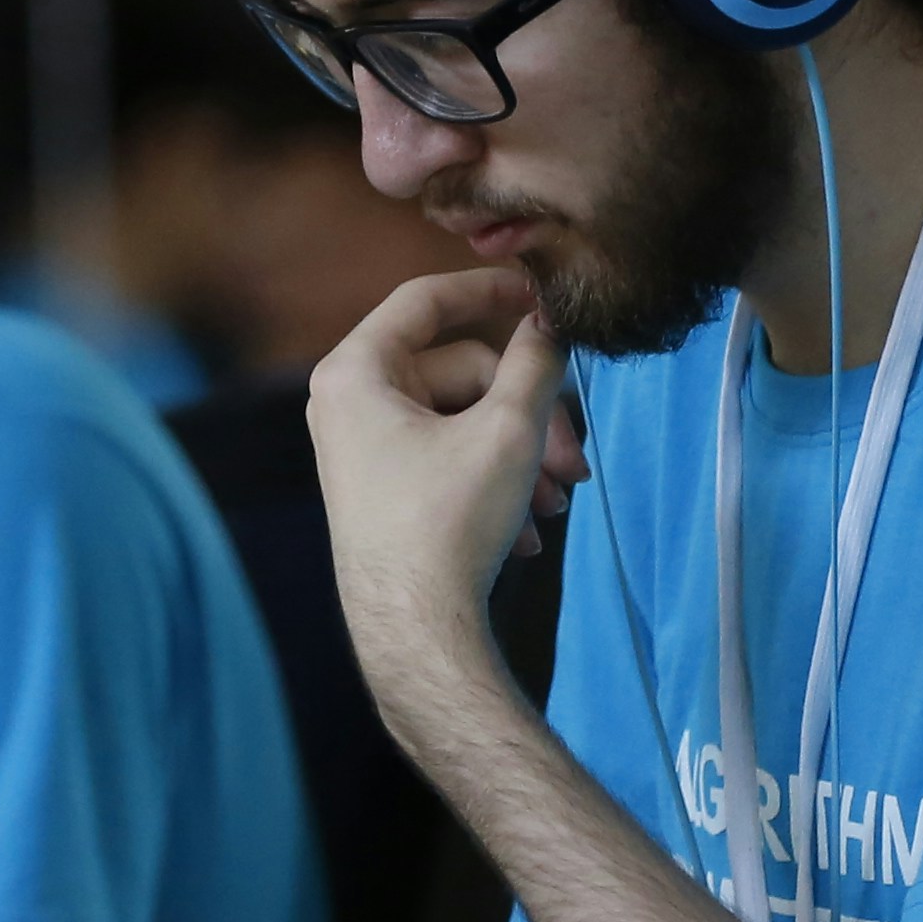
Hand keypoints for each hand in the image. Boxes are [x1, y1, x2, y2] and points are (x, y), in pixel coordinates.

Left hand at [308, 271, 583, 710]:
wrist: (416, 632)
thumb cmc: (450, 520)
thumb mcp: (507, 431)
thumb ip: (534, 363)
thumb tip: (549, 319)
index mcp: (356, 372)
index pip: (424, 301)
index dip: (488, 290)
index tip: (541, 293)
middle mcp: (348, 403)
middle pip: (457, 374)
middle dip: (526, 416)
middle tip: (574, 462)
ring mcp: (362, 450)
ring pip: (460, 422)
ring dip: (519, 456)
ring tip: (556, 503)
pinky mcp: (383, 491)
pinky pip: (446, 460)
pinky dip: (494, 485)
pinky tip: (528, 534)